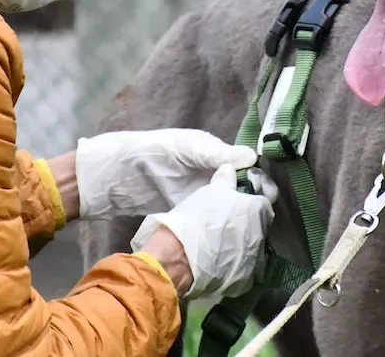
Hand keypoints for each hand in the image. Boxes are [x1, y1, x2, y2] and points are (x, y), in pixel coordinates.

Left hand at [75, 129, 256, 219]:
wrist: (114, 176)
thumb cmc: (151, 153)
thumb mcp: (185, 149)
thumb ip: (215, 154)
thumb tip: (252, 157)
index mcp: (212, 153)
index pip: (243, 166)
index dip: (256, 179)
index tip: (269, 195)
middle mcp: (209, 171)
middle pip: (238, 186)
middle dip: (251, 199)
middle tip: (265, 216)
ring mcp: (198, 192)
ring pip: (227, 203)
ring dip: (238, 213)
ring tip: (255, 229)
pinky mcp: (187, 209)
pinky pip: (210, 215)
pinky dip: (221, 223)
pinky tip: (233, 235)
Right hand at [131, 163, 273, 298]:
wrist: (179, 258)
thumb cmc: (198, 218)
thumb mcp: (212, 190)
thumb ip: (226, 180)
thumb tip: (231, 170)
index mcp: (258, 211)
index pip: (265, 202)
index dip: (254, 200)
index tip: (242, 202)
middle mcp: (262, 236)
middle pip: (261, 227)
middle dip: (250, 225)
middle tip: (230, 223)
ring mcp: (255, 261)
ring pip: (254, 251)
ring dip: (243, 247)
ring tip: (223, 246)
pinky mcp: (244, 282)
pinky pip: (244, 271)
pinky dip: (236, 267)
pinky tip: (221, 265)